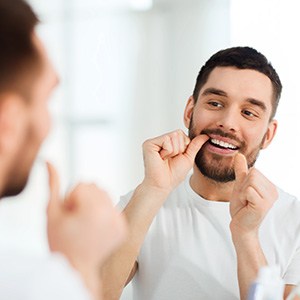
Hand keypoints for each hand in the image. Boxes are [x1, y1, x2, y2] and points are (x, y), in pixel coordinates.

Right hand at [46, 163, 126, 296]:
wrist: (76, 267)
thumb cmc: (61, 242)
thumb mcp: (52, 212)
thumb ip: (53, 184)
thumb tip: (50, 162)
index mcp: (94, 209)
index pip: (83, 184)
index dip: (71, 199)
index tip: (70, 215)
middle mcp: (110, 214)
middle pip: (95, 187)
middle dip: (83, 199)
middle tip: (77, 219)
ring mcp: (119, 221)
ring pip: (105, 195)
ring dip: (94, 204)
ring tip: (86, 223)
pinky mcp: (123, 228)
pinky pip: (113, 207)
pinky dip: (104, 213)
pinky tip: (95, 228)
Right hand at [142, 129, 208, 192]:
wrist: (163, 184)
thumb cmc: (173, 174)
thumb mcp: (188, 157)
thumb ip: (195, 145)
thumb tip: (206, 135)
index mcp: (168, 143)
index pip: (182, 134)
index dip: (184, 147)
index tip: (176, 158)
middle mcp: (160, 140)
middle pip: (178, 133)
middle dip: (179, 148)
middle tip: (170, 159)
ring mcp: (154, 142)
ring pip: (173, 136)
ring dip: (174, 151)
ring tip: (165, 159)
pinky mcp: (149, 144)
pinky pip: (166, 139)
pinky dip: (168, 151)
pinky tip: (161, 158)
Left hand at [230, 153, 277, 235]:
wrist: (240, 226)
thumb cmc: (241, 207)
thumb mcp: (240, 185)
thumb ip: (241, 171)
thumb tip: (239, 155)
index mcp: (269, 186)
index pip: (254, 170)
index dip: (244, 181)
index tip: (246, 194)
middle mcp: (273, 191)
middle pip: (253, 173)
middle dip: (243, 186)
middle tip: (245, 199)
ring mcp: (269, 198)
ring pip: (250, 180)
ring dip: (242, 191)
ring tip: (246, 202)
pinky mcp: (263, 205)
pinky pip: (248, 190)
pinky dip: (242, 197)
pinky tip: (246, 206)